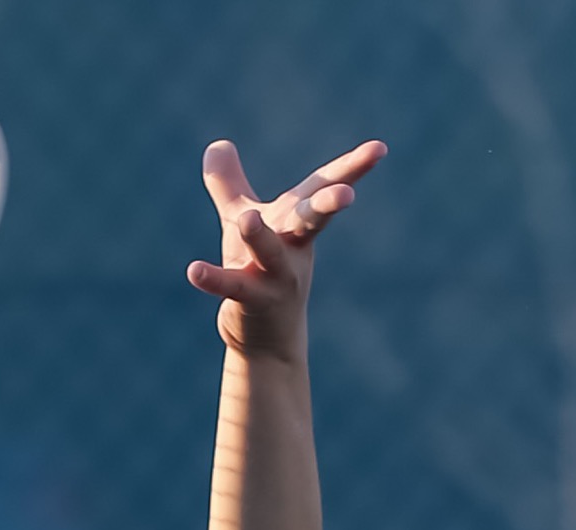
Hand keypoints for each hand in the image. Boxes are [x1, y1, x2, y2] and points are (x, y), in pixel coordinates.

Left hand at [187, 138, 385, 360]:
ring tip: (249, 218)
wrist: (266, 339)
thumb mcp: (242, 222)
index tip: (380, 148)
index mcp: (296, 223)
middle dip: (327, 206)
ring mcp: (275, 278)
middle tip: (346, 195)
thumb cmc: (259, 271)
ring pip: (271, 254)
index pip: (322, 189)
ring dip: (261, 236)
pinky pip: (231, 287)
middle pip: (311, 220)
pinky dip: (213, 279)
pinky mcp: (250, 301)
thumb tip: (216, 145)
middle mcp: (292, 248)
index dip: (351, 168)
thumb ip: (229, 185)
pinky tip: (194, 270)